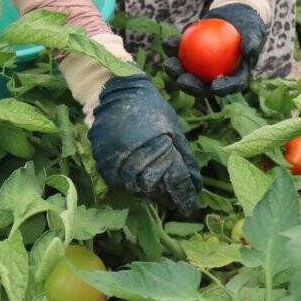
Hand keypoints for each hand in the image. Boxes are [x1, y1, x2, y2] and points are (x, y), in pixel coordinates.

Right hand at [88, 74, 201, 217]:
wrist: (115, 92)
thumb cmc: (150, 108)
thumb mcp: (174, 129)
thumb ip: (185, 158)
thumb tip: (196, 186)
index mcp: (160, 151)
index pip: (177, 184)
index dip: (186, 199)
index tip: (193, 208)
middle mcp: (136, 163)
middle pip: (157, 192)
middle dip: (169, 196)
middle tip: (177, 198)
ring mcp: (118, 166)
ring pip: (139, 190)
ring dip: (152, 192)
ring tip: (160, 188)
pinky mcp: (104, 166)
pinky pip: (122, 183)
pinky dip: (135, 183)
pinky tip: (142, 176)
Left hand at [163, 2, 266, 95]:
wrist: (235, 12)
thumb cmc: (248, 23)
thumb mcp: (254, 30)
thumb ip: (252, 41)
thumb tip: (249, 52)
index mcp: (234, 76)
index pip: (230, 86)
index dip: (222, 89)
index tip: (214, 85)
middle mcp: (217, 75)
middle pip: (203, 85)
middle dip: (191, 86)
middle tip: (181, 79)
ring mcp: (202, 65)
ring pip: (187, 72)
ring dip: (176, 71)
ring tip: (168, 63)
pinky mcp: (191, 53)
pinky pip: (180, 52)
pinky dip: (173, 48)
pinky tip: (167, 42)